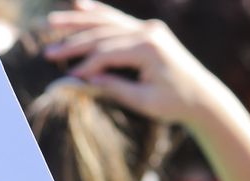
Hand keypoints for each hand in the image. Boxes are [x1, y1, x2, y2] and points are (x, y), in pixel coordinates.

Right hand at [41, 2, 230, 127]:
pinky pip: (117, 20)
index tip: (67, 77)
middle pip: (103, 33)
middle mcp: (148, 31)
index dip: (85, 65)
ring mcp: (148, 28)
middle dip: (73, 43)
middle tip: (47, 51)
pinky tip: (79, 6)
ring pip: (107, 21)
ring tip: (52, 21)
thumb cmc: (174, 103)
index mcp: (149, 47)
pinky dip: (98, 14)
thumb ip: (113, 87)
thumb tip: (82, 80)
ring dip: (78, 21)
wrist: (202, 96)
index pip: (107, 52)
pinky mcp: (148, 30)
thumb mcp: (143, 101)